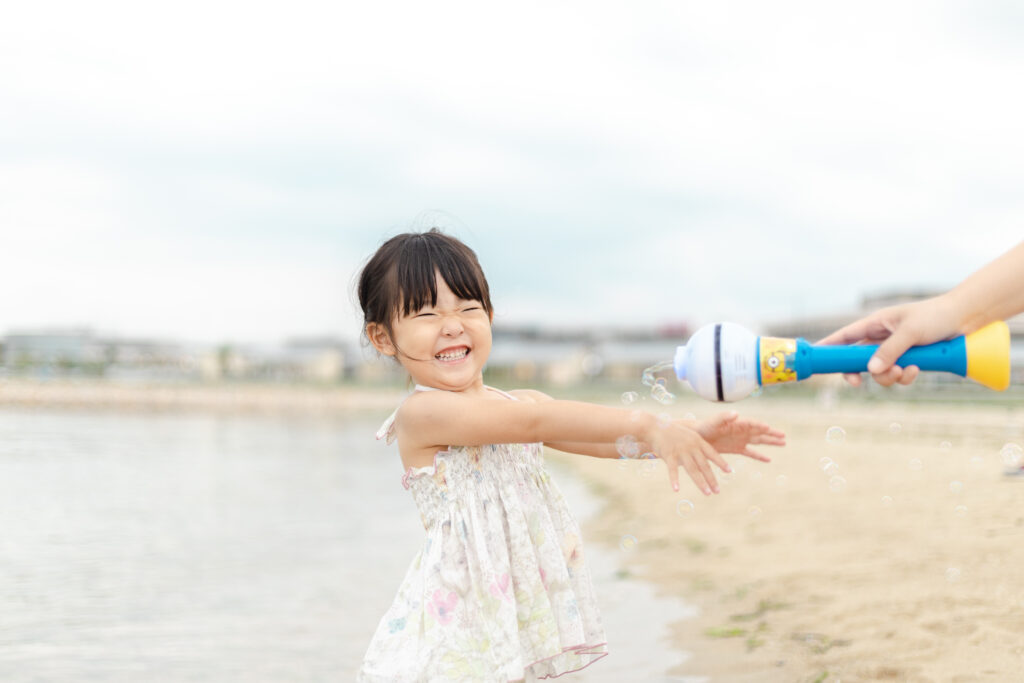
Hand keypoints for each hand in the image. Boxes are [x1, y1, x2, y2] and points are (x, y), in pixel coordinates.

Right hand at [642, 420, 728, 495]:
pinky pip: (672, 470)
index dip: (721, 462)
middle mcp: (691, 446)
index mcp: (697, 440)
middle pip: (704, 465)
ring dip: (701, 483)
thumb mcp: (686, 436)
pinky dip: (674, 480)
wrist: (653, 426)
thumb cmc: (669, 432)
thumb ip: (695, 446)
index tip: (729, 471)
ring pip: (693, 470)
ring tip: (707, 493)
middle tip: (717, 491)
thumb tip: (702, 458)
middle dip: (712, 479)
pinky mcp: (669, 455)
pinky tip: (677, 489)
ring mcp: (680, 451)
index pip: (712, 453)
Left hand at [693, 411, 785, 461]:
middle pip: (760, 432)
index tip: (768, 428)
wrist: (697, 437)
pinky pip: (751, 453)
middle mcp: (742, 430)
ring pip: (759, 441)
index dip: (760, 426)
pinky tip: (769, 460)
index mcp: (737, 423)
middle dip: (772, 434)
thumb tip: (736, 413)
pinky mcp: (737, 449)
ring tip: (783, 443)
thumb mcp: (713, 422)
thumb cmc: (704, 427)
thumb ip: (724, 417)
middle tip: (784, 436)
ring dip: (770, 442)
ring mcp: (740, 440)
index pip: (752, 424)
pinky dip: (759, 456)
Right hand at [816, 295, 962, 386]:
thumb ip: (889, 351)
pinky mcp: (908, 361)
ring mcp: (894, 351)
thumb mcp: (910, 332)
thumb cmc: (936, 315)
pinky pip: (898, 376)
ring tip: (905, 370)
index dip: (828, 347)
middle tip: (858, 382)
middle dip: (859, 373)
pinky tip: (916, 369)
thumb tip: (870, 370)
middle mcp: (881, 338)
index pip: (844, 337)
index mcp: (875, 324)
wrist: (965, 319)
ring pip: (878, 372)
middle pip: (857, 361)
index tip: (815, 359)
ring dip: (889, 376)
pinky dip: (905, 377)